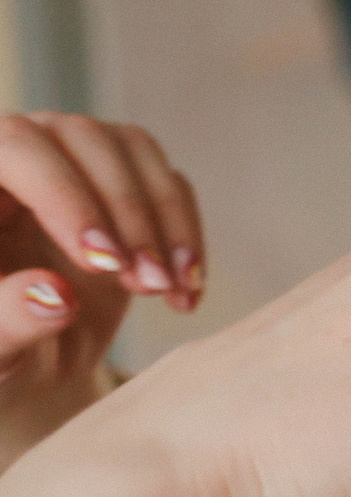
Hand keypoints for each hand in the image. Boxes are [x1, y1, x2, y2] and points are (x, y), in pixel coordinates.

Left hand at [0, 114, 203, 460]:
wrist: (25, 358)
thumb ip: (8, 322)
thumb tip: (57, 296)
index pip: (18, 147)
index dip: (65, 197)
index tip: (102, 267)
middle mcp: (20, 156)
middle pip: (85, 138)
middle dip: (127, 214)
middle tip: (148, 288)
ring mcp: (74, 164)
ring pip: (133, 150)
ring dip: (166, 221)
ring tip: (169, 292)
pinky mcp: (123, 188)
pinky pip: (169, 185)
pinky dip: (187, 238)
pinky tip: (184, 294)